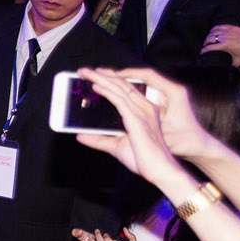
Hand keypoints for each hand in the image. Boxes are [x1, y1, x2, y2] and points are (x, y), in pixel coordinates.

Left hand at [72, 68, 188, 187]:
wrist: (159, 170)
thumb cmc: (144, 160)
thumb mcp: (116, 146)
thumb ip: (99, 139)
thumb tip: (80, 135)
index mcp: (144, 112)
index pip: (126, 90)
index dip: (111, 80)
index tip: (96, 75)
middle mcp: (145, 108)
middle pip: (122, 85)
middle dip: (103, 75)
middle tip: (85, 70)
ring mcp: (142, 112)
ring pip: (119, 89)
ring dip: (101, 79)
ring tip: (86, 73)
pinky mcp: (137, 119)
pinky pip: (119, 100)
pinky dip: (106, 91)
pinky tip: (96, 86)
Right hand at [200, 23, 239, 65]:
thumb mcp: (237, 61)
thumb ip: (230, 66)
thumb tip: (225, 71)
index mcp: (225, 45)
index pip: (209, 47)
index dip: (204, 50)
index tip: (201, 53)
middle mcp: (224, 37)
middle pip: (209, 38)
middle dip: (205, 43)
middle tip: (205, 46)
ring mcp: (227, 31)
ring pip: (213, 32)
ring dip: (209, 36)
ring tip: (208, 40)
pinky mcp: (231, 27)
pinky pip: (219, 26)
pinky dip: (214, 29)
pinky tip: (213, 32)